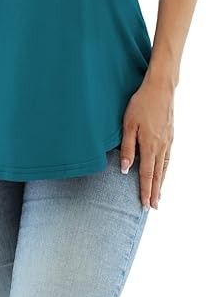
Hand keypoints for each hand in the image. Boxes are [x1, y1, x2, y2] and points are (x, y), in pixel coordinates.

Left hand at [119, 77, 173, 209]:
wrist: (160, 89)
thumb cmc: (141, 104)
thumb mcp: (128, 125)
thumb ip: (127, 148)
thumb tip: (125, 169)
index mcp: (149, 146)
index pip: (146, 174)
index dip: (145, 190)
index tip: (145, 205)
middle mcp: (161, 147)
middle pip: (157, 175)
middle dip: (155, 192)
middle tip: (153, 207)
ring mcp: (168, 142)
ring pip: (164, 168)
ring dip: (161, 183)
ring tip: (158, 196)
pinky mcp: (170, 136)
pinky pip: (168, 158)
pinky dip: (165, 170)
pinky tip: (163, 173)